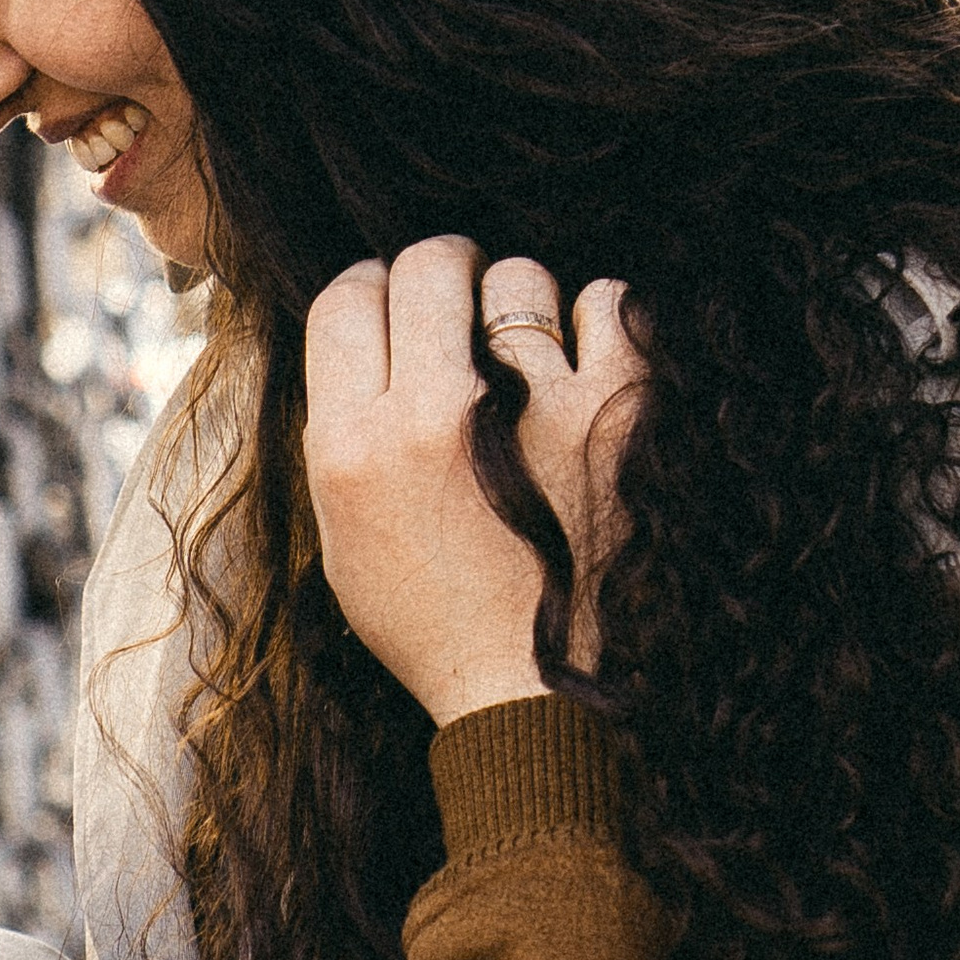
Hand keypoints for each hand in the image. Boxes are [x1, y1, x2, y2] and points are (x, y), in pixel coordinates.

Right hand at [305, 238, 643, 725]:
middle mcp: (433, 414)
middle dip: (444, 269)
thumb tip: (360, 342)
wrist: (537, 697)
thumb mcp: (346, 538)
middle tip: (463, 298)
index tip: (396, 306)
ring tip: (530, 355)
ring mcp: (530, 405)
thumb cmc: (437, 624)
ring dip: (521, 305)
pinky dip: (599, 322)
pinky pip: (607, 302)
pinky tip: (587, 362)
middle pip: (426, 262)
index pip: (345, 297)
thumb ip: (343, 434)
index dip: (372, 288)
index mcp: (353, 444)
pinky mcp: (616, 412)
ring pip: (518, 278)